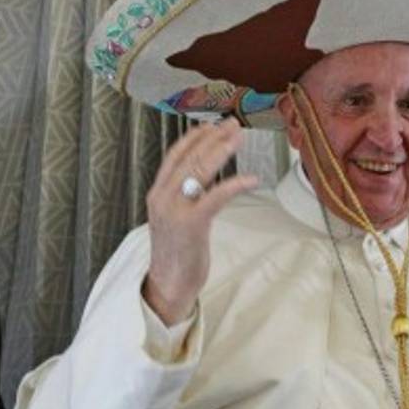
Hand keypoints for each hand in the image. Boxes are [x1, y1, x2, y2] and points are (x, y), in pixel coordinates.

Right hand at [142, 118, 258, 324]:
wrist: (167, 284)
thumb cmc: (176, 252)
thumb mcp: (174, 217)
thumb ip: (184, 195)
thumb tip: (204, 175)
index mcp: (157, 193)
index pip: (174, 156)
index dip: (194, 137)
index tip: (211, 124)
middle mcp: (162, 197)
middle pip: (189, 157)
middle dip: (212, 137)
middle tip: (232, 124)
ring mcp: (175, 210)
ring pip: (199, 170)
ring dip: (221, 150)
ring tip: (239, 137)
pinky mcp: (191, 225)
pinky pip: (215, 197)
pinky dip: (234, 184)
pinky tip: (251, 178)